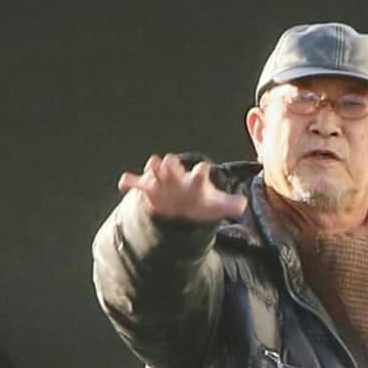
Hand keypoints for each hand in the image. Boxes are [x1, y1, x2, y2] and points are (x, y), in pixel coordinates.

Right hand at [118, 154, 247, 222]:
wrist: (180, 206)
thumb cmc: (198, 202)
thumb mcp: (214, 206)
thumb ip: (228, 205)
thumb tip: (243, 205)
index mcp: (195, 180)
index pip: (199, 173)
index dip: (201, 171)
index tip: (203, 169)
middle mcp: (177, 175)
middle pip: (173, 165)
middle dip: (171, 164)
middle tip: (169, 162)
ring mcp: (161, 181)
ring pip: (155, 169)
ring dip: (153, 167)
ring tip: (153, 165)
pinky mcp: (148, 189)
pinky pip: (136, 183)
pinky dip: (129, 181)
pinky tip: (124, 182)